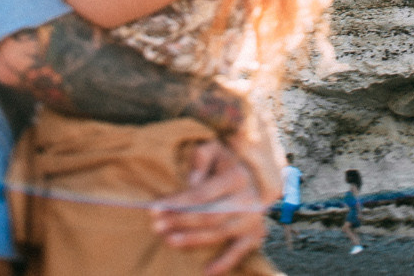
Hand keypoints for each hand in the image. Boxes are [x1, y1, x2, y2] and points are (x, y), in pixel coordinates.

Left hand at [151, 139, 267, 274]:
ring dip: (193, 240)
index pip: (202, 194)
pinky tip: (206, 271)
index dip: (178, 202)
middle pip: (209, 215)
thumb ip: (201, 158)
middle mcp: (247, 200)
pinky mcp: (254, 234)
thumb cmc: (228, 160)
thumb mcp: (215, 149)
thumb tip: (192, 180)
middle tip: (157, 227)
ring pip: (219, 233)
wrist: (258, 174)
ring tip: (169, 240)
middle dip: (181, 221)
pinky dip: (224, 263)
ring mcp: (252, 220)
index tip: (155, 208)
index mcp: (236, 177)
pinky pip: (239, 252)